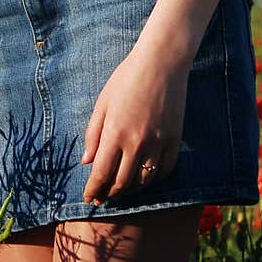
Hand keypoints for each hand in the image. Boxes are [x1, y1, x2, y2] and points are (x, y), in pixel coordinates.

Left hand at [81, 45, 189, 204]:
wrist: (161, 63)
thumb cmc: (126, 78)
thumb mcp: (103, 103)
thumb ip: (93, 134)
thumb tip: (87, 161)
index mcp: (114, 133)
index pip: (101, 174)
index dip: (93, 190)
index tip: (89, 198)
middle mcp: (137, 143)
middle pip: (122, 182)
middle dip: (109, 194)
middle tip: (103, 197)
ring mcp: (158, 143)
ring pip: (143, 181)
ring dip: (130, 190)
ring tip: (121, 191)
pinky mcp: (174, 140)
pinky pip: (164, 171)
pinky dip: (153, 180)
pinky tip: (145, 179)